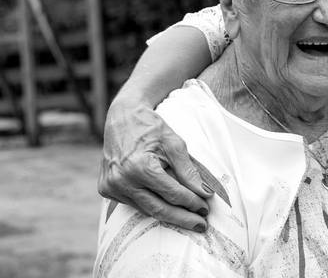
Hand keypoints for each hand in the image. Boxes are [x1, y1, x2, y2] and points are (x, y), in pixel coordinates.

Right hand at [98, 98, 212, 230]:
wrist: (122, 117)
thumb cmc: (151, 128)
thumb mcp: (175, 144)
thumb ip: (189, 171)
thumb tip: (205, 193)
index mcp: (139, 167)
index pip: (172, 193)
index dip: (192, 202)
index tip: (206, 208)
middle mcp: (122, 180)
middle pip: (159, 208)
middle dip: (183, 218)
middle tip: (201, 226)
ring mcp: (111, 186)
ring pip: (146, 209)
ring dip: (169, 215)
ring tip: (189, 219)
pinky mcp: (106, 189)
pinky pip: (134, 204)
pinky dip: (152, 206)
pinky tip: (168, 209)